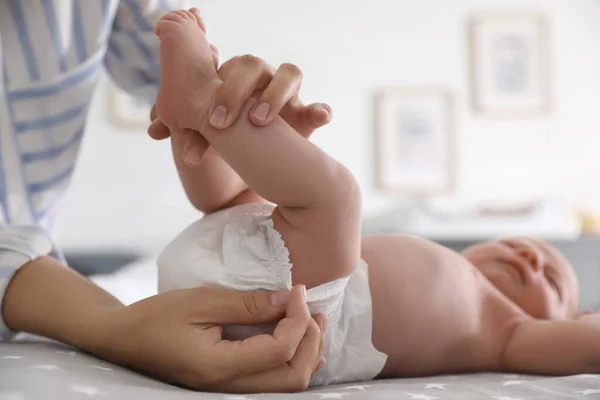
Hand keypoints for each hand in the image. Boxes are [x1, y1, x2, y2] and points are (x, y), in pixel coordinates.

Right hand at [99, 285, 325, 392]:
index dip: (297, 319)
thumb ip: (246, 303)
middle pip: (292, 377)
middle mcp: (227, 387)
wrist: (124, 339)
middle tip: (313, 309)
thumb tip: (288, 299)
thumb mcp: (201, 301)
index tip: (298, 291)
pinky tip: (299, 340)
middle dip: (311, 341)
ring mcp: (227, 390)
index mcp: (218, 367)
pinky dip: (292, 361)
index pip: (279, 350)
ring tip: (312, 321)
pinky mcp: (228, 384)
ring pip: (286, 384)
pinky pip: (272, 382)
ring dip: (306, 353)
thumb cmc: (156, 317)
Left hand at [148, 51, 331, 164]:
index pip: (223, 69)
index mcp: (233, 79)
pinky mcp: (306, 118)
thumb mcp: (203, 134)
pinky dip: (320, 110)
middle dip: (233, 92)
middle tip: (218, 123)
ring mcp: (286, 97)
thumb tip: (153, 130)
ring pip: (288, 74)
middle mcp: (260, 81)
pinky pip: (317, 108)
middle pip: (251, 65)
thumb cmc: (229, 138)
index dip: (212, 89)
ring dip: (274, 94)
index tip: (203, 121)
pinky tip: (319, 116)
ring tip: (258, 121)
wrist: (260, 161)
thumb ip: (181, 128)